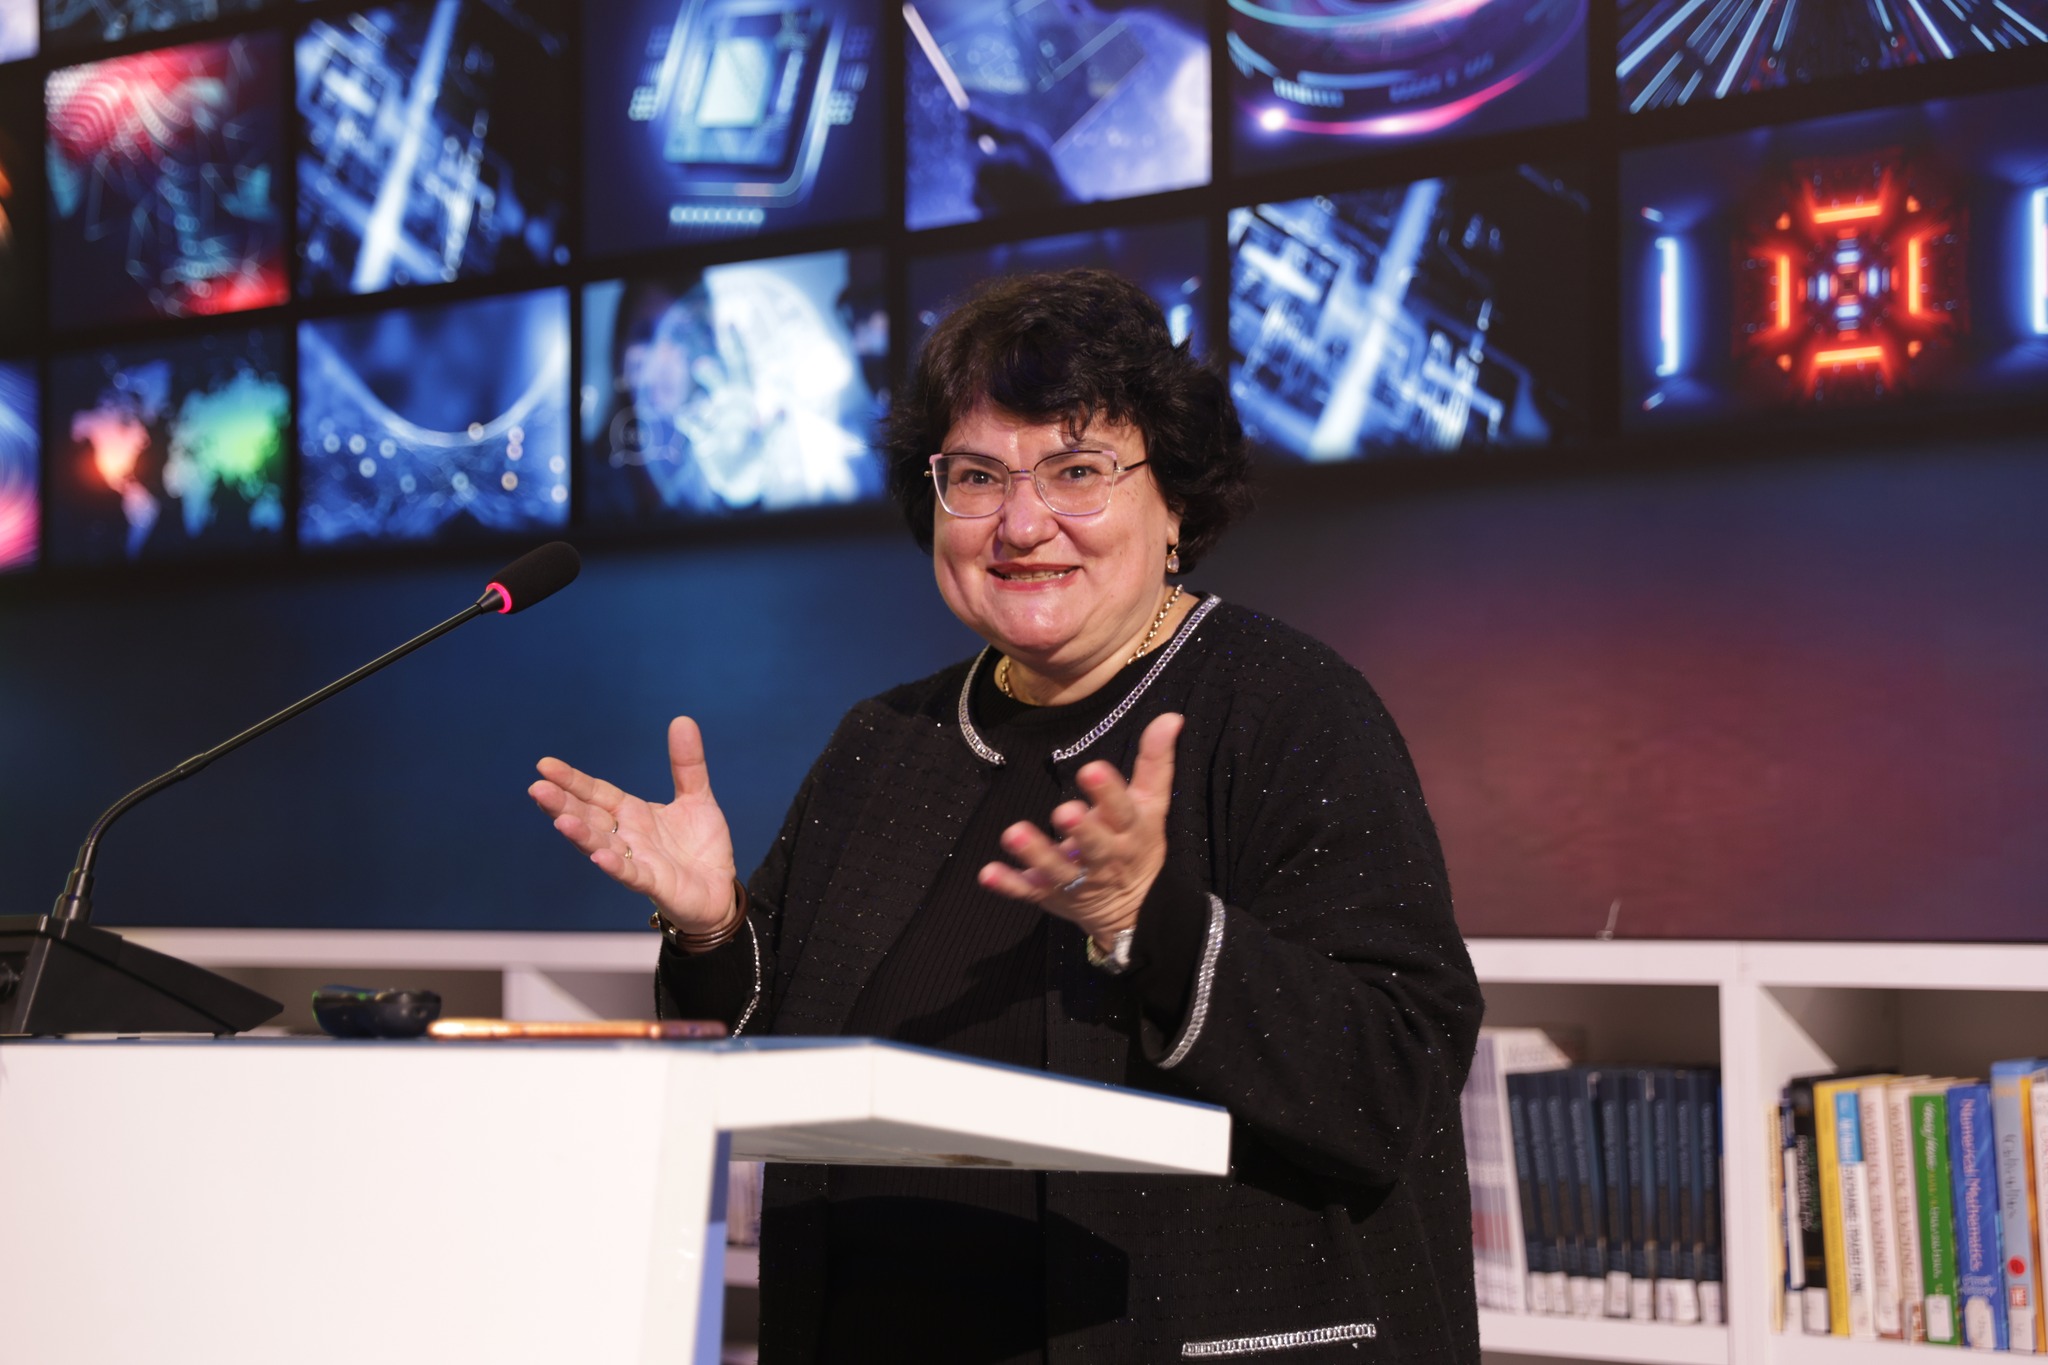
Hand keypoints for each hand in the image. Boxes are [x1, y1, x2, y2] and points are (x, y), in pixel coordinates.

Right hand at [528, 717, 739, 940]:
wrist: (720, 889)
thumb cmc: (700, 847)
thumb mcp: (697, 796)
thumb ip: (687, 763)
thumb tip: (682, 720)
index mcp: (632, 813)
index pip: (596, 793)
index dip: (572, 780)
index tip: (545, 765)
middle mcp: (626, 837)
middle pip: (589, 817)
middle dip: (563, 804)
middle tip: (536, 789)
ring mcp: (636, 862)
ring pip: (601, 846)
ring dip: (581, 834)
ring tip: (561, 820)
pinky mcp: (654, 884)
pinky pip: (631, 874)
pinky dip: (616, 866)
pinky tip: (600, 857)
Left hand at [978, 711, 1182, 947]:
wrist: (1134, 908)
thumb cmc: (1137, 843)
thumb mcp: (1151, 805)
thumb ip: (1154, 762)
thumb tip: (1170, 717)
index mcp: (1128, 830)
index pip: (1122, 809)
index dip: (1108, 792)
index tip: (1092, 769)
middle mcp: (1104, 856)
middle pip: (1093, 844)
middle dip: (1080, 830)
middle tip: (1063, 812)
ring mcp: (1075, 878)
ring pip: (1055, 868)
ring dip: (1035, 852)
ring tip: (1013, 833)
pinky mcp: (1050, 894)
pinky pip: (1027, 891)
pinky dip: (1008, 884)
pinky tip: (987, 873)